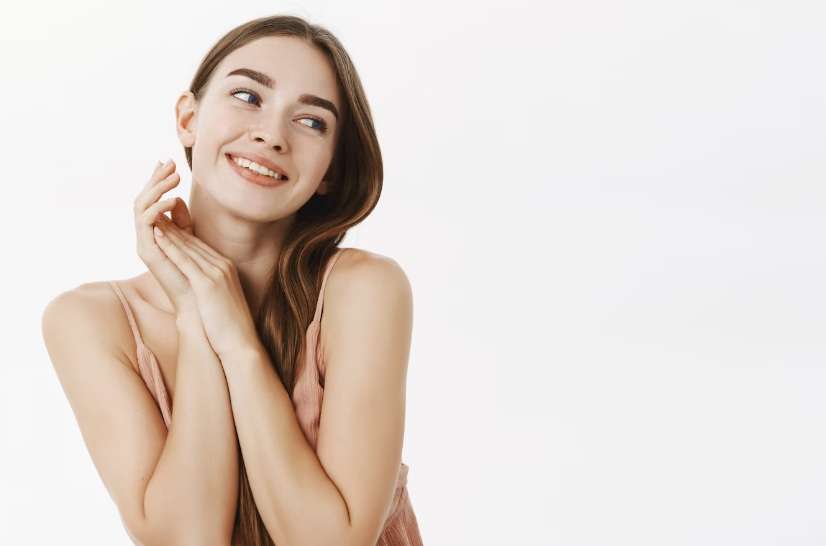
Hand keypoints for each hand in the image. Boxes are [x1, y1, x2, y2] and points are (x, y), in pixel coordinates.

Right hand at [134, 158, 198, 318]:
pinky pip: (146, 223)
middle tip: (169, 162)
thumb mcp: (193, 242)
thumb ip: (184, 222)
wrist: (199, 306)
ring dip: (156, 188)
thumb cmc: (200, 277)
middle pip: (142, 199)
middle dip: (155, 178)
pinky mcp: (147, 252)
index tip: (168, 160)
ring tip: (173, 177)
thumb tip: (178, 200)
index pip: (152, 199)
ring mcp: (145, 244)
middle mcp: (146, 237)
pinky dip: (158, 208)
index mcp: (156, 233)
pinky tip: (172, 198)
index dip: (157, 180)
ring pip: (140, 206)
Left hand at [152, 215, 261, 359]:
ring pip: (187, 247)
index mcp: (226, 269)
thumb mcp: (221, 301)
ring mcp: (216, 273)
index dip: (182, 233)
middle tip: (155, 211)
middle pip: (193, 242)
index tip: (166, 223)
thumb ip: (213, 287)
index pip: (200, 246)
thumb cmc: (230, 328)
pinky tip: (157, 236)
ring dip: (168, 231)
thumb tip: (201, 286)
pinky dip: (170, 246)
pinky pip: (185, 261)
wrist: (240, 343)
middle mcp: (223, 266)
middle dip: (173, 226)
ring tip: (152, 217)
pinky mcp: (207, 284)